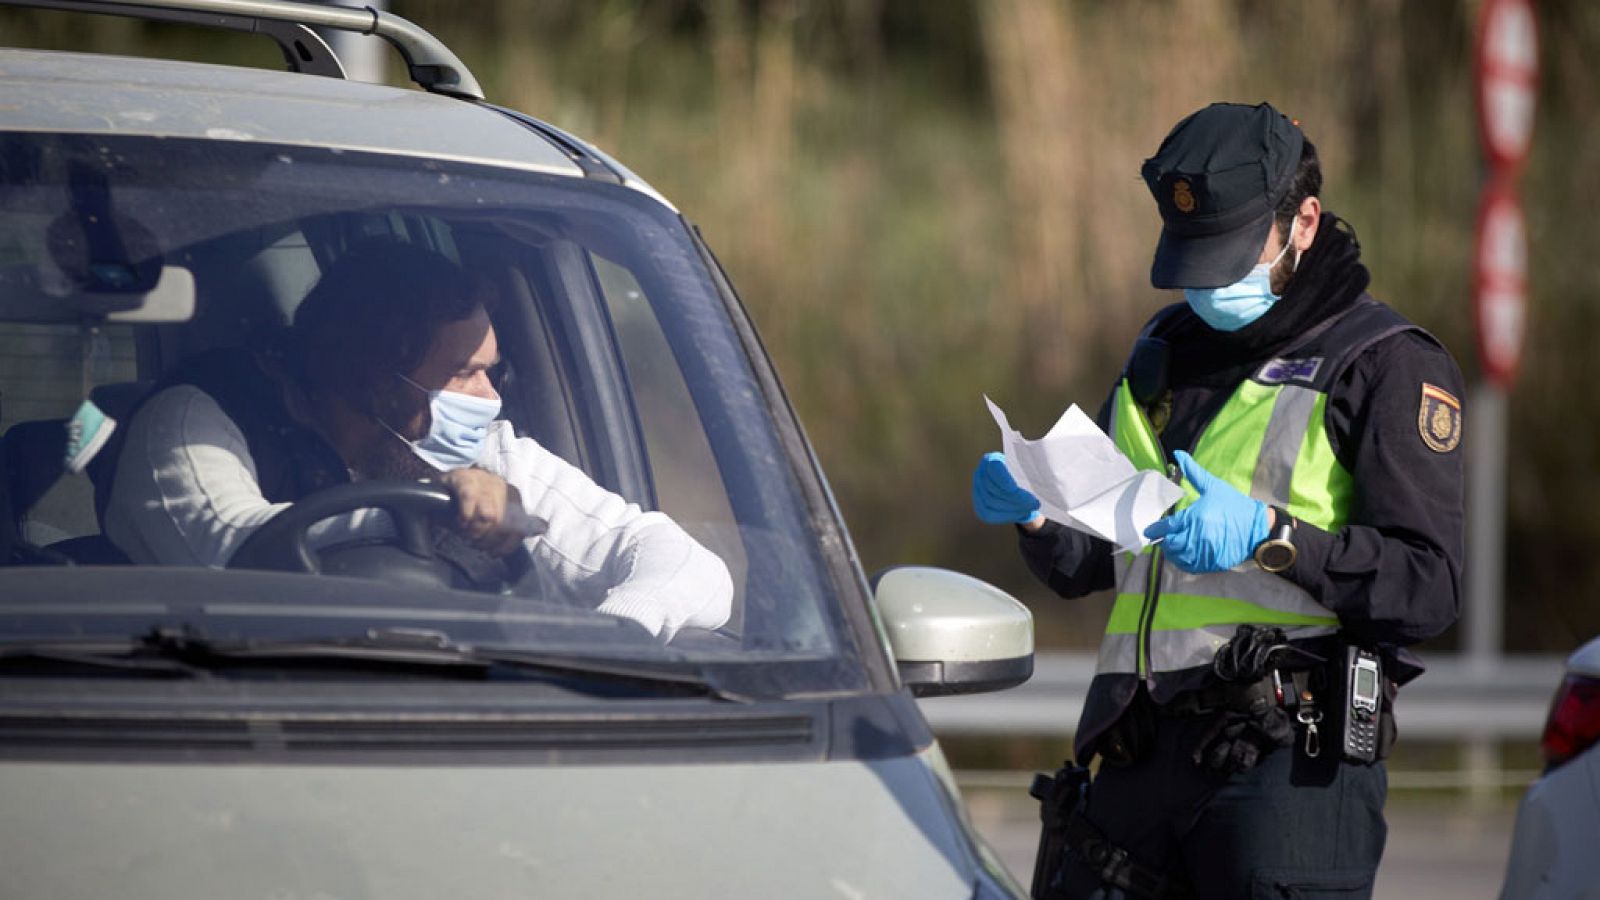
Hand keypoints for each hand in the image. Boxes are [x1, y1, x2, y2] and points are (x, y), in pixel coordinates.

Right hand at [437, 467, 536, 556]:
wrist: (448, 482)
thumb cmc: (474, 503)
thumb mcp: (498, 513)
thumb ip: (520, 523)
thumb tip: (543, 528)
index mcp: (512, 495)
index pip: (520, 527)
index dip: (507, 545)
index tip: (493, 552)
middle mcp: (500, 486)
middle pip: (503, 524)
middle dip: (488, 541)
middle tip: (475, 543)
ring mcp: (482, 480)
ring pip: (489, 515)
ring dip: (475, 531)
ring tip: (467, 535)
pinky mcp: (463, 478)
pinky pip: (469, 500)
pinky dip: (465, 517)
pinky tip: (460, 522)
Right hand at [971, 452, 1042, 525]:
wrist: (1021, 491)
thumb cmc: (1026, 477)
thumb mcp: (1028, 470)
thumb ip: (1029, 471)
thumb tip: (1039, 476)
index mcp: (991, 459)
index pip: (994, 468)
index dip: (1003, 479)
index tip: (1015, 488)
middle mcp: (980, 474)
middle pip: (993, 489)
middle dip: (1015, 498)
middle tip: (1034, 502)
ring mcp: (977, 492)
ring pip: (992, 502)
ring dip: (1013, 507)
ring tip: (1030, 506)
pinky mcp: (980, 508)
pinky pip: (991, 514)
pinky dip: (1007, 515)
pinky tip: (1020, 513)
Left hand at [1142, 450, 1268, 572]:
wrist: (1259, 527)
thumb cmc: (1235, 505)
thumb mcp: (1214, 486)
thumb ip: (1194, 473)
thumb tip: (1179, 454)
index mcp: (1197, 517)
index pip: (1168, 527)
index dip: (1156, 530)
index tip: (1149, 531)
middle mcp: (1199, 536)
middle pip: (1170, 544)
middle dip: (1163, 541)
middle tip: (1161, 538)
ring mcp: (1206, 551)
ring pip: (1178, 557)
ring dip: (1172, 552)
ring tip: (1171, 546)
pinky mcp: (1213, 562)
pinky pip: (1191, 566)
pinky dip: (1183, 563)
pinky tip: (1182, 556)